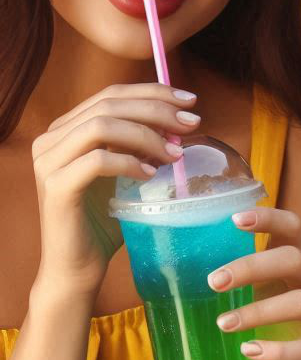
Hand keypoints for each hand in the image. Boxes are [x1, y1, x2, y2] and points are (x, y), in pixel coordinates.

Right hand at [32, 83, 199, 296]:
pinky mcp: (56, 187)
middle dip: (157, 109)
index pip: (111, 93)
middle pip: (108, 104)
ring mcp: (49, 162)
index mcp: (67, 130)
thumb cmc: (106, 222)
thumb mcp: (127, 175)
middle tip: (192, 124)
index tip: (191, 101)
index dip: (153, 91)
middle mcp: (51, 140)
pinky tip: (152, 174)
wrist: (79, 267)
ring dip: (146, 135)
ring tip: (176, 154)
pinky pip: (97, 160)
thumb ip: (142, 148)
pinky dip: (129, 162)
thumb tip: (181, 126)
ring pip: (101, 126)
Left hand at [207, 208, 300, 359]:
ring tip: (223, 324)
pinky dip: (275, 350)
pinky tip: (249, 351)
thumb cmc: (262, 319)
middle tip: (214, 282)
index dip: (268, 219)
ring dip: (258, 311)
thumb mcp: (252, 292)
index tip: (234, 220)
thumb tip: (163, 266)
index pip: (293, 227)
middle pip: (294, 260)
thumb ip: (230, 278)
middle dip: (252, 268)